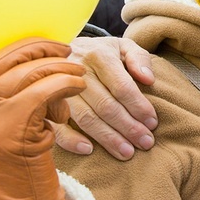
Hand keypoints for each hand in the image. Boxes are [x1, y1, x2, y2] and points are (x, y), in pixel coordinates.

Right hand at [52, 36, 157, 160]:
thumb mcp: (123, 46)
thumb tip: (148, 79)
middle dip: (128, 127)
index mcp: (99, 55)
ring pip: (85, 118)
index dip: (139, 107)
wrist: (65, 50)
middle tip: (145, 143)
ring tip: (126, 153)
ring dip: (107, 138)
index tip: (153, 123)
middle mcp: (77, 71)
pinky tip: (89, 150)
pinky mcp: (46, 103)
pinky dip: (71, 140)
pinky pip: (57, 125)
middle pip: (105, 105)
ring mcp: (59, 88)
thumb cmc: (101, 53)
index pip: (122, 86)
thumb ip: (139, 58)